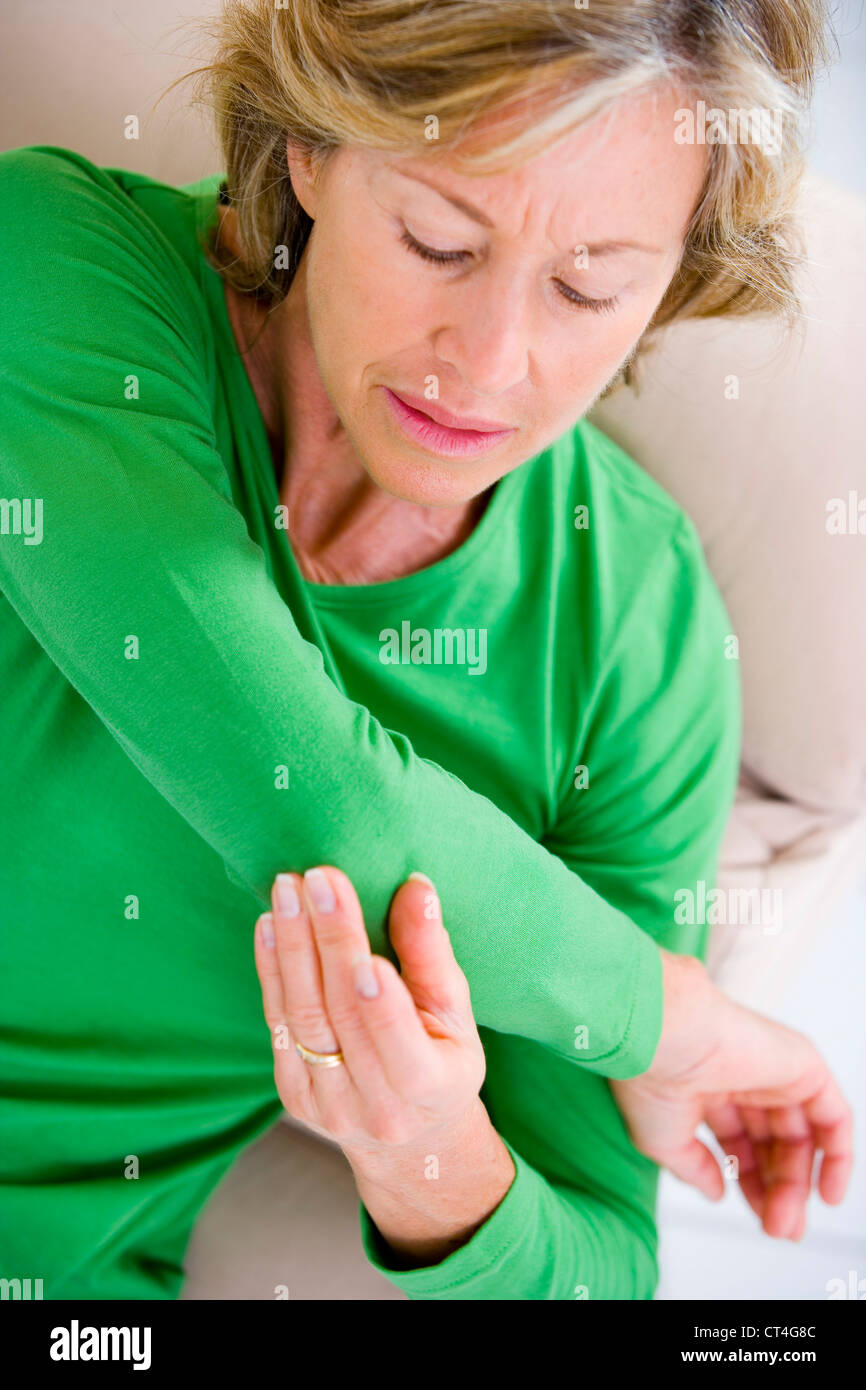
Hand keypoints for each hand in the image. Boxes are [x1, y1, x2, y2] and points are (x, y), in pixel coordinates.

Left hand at [253, 865, 486, 1163]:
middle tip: (319, 879)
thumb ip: (432, 953)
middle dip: (328, 942)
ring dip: (291, 947)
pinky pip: (276, 1026)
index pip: (397, 1041)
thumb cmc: (442, 1059)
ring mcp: (327, 1105)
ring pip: (302, 1019)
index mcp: (429, 1088)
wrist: (409, 1138)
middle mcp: (375, 1106)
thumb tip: (416, 888)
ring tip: (287, 890)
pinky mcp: (293, 1095)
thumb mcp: (456, 1012)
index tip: (366, 951)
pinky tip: (269, 925)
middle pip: (341, 1017)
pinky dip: (271, 971)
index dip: (378, 1000)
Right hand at [610, 950, 853, 1239]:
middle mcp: (742, 1076)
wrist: (666, 1034)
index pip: (740, 1141)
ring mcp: (774, 1070)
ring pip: (799, 1135)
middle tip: (778, 1229)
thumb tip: (715, 1191)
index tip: (758, 1220)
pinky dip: (837, 1155)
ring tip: (787, 1223)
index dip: (750, 1183)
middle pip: (772, 1143)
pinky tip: (827, 1193)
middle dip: (777, 1190)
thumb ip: (695, 1168)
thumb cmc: (651, 1074)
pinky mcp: (803, 1064)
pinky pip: (833, 1116)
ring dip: (797, 1184)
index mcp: (707, 1085)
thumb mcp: (664, 1140)